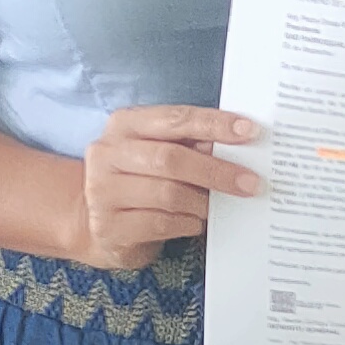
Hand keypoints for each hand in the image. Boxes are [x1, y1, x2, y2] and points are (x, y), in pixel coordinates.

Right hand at [78, 105, 260, 269]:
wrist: (94, 218)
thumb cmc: (139, 179)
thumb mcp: (158, 151)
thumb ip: (191, 144)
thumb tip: (239, 146)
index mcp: (125, 124)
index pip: (175, 118)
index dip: (214, 124)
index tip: (249, 131)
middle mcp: (107, 153)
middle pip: (171, 158)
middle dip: (216, 171)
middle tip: (250, 183)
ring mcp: (103, 191)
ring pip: (168, 194)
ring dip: (202, 202)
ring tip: (218, 206)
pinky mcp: (108, 226)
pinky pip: (161, 223)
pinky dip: (187, 223)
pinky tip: (195, 221)